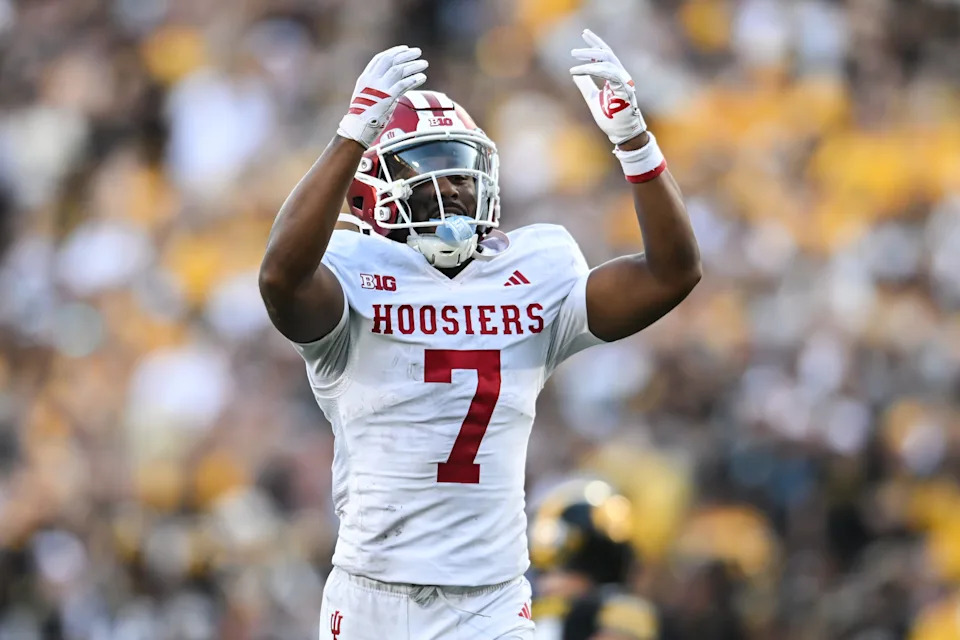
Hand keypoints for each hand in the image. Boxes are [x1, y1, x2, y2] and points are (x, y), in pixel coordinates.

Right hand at [338, 45, 427, 147]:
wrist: (358, 128)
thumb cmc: (363, 116)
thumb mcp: (367, 96)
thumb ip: (378, 88)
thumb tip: (394, 85)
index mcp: (365, 77)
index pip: (381, 58)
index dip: (394, 52)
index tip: (405, 49)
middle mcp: (372, 79)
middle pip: (391, 60)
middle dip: (406, 54)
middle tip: (418, 52)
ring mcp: (379, 88)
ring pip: (399, 70)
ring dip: (413, 65)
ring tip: (424, 64)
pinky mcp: (387, 97)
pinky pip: (403, 84)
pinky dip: (414, 79)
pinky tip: (422, 77)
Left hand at [570, 30, 646, 146]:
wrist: (621, 133)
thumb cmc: (610, 118)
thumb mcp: (592, 98)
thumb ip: (585, 85)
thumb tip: (575, 73)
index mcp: (614, 77)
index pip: (605, 55)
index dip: (595, 44)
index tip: (584, 34)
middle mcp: (620, 76)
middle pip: (607, 54)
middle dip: (591, 48)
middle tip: (573, 51)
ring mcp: (624, 82)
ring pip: (608, 61)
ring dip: (589, 60)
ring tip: (574, 63)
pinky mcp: (624, 90)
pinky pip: (611, 74)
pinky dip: (595, 70)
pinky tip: (580, 70)